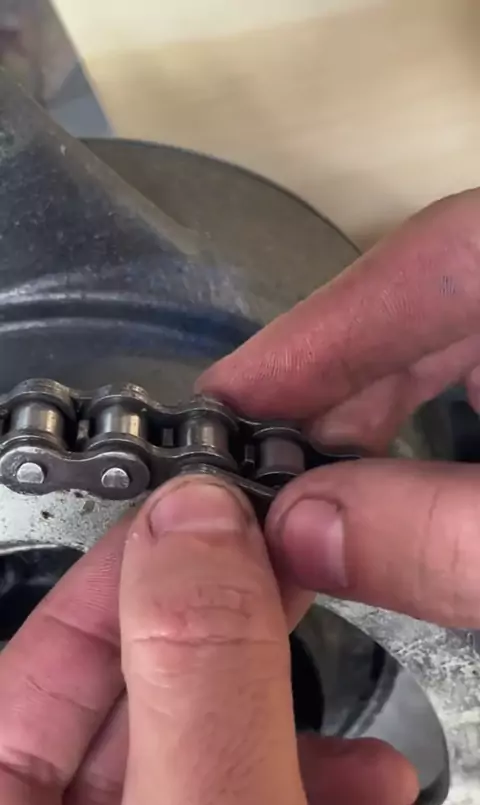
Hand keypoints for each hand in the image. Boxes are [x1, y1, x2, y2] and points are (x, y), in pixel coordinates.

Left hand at [0, 477, 448, 804]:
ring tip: (388, 782)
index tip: (214, 523)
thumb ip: (198, 679)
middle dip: (252, 683)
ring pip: (213, 798)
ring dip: (318, 777)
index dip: (132, 581)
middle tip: (315, 614)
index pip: (40, 673)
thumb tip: (193, 519)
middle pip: (145, 734)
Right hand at [200, 189, 479, 627]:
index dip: (319, 332)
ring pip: (452, 341)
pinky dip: (425, 429)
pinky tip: (390, 483)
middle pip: (429, 301)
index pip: (434, 259)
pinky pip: (477, 374)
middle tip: (256, 464)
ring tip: (308, 485)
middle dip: (335, 386)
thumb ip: (434, 538)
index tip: (230, 402)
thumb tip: (301, 531)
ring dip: (375, 413)